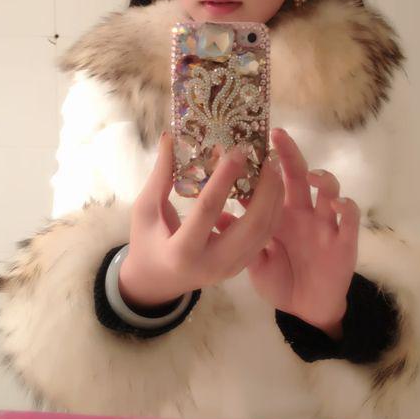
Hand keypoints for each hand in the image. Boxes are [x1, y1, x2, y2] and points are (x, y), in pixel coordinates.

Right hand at [119, 131, 283, 307]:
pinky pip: (263, 238)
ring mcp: (230, 269)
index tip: (237, 151)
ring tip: (272, 168)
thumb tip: (171, 137)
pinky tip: (269, 187)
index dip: (223, 179)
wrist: (155, 281)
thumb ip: (161, 175)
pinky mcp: (241, 267)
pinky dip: (270, 211)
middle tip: (267, 159)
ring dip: (273, 199)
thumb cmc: (146, 242)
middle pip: (251, 226)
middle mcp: (211, 264)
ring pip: (264, 233)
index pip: (208, 210)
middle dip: (265, 191)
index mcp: (182, 251)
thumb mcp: (145, 209)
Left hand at [214, 127, 359, 336]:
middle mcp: (303, 212)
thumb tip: (216, 217)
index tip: (247, 142)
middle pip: (299, 175)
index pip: (272, 181)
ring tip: (310, 175)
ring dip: (323, 177)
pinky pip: (350, 220)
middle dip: (290, 154)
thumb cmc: (280, 281)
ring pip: (330, 190)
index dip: (263, 163)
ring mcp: (325, 224)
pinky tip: (335, 205)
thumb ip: (240, 238)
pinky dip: (346, 208)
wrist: (306, 311)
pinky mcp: (344, 241)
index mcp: (280, 214)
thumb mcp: (254, 260)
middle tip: (277, 135)